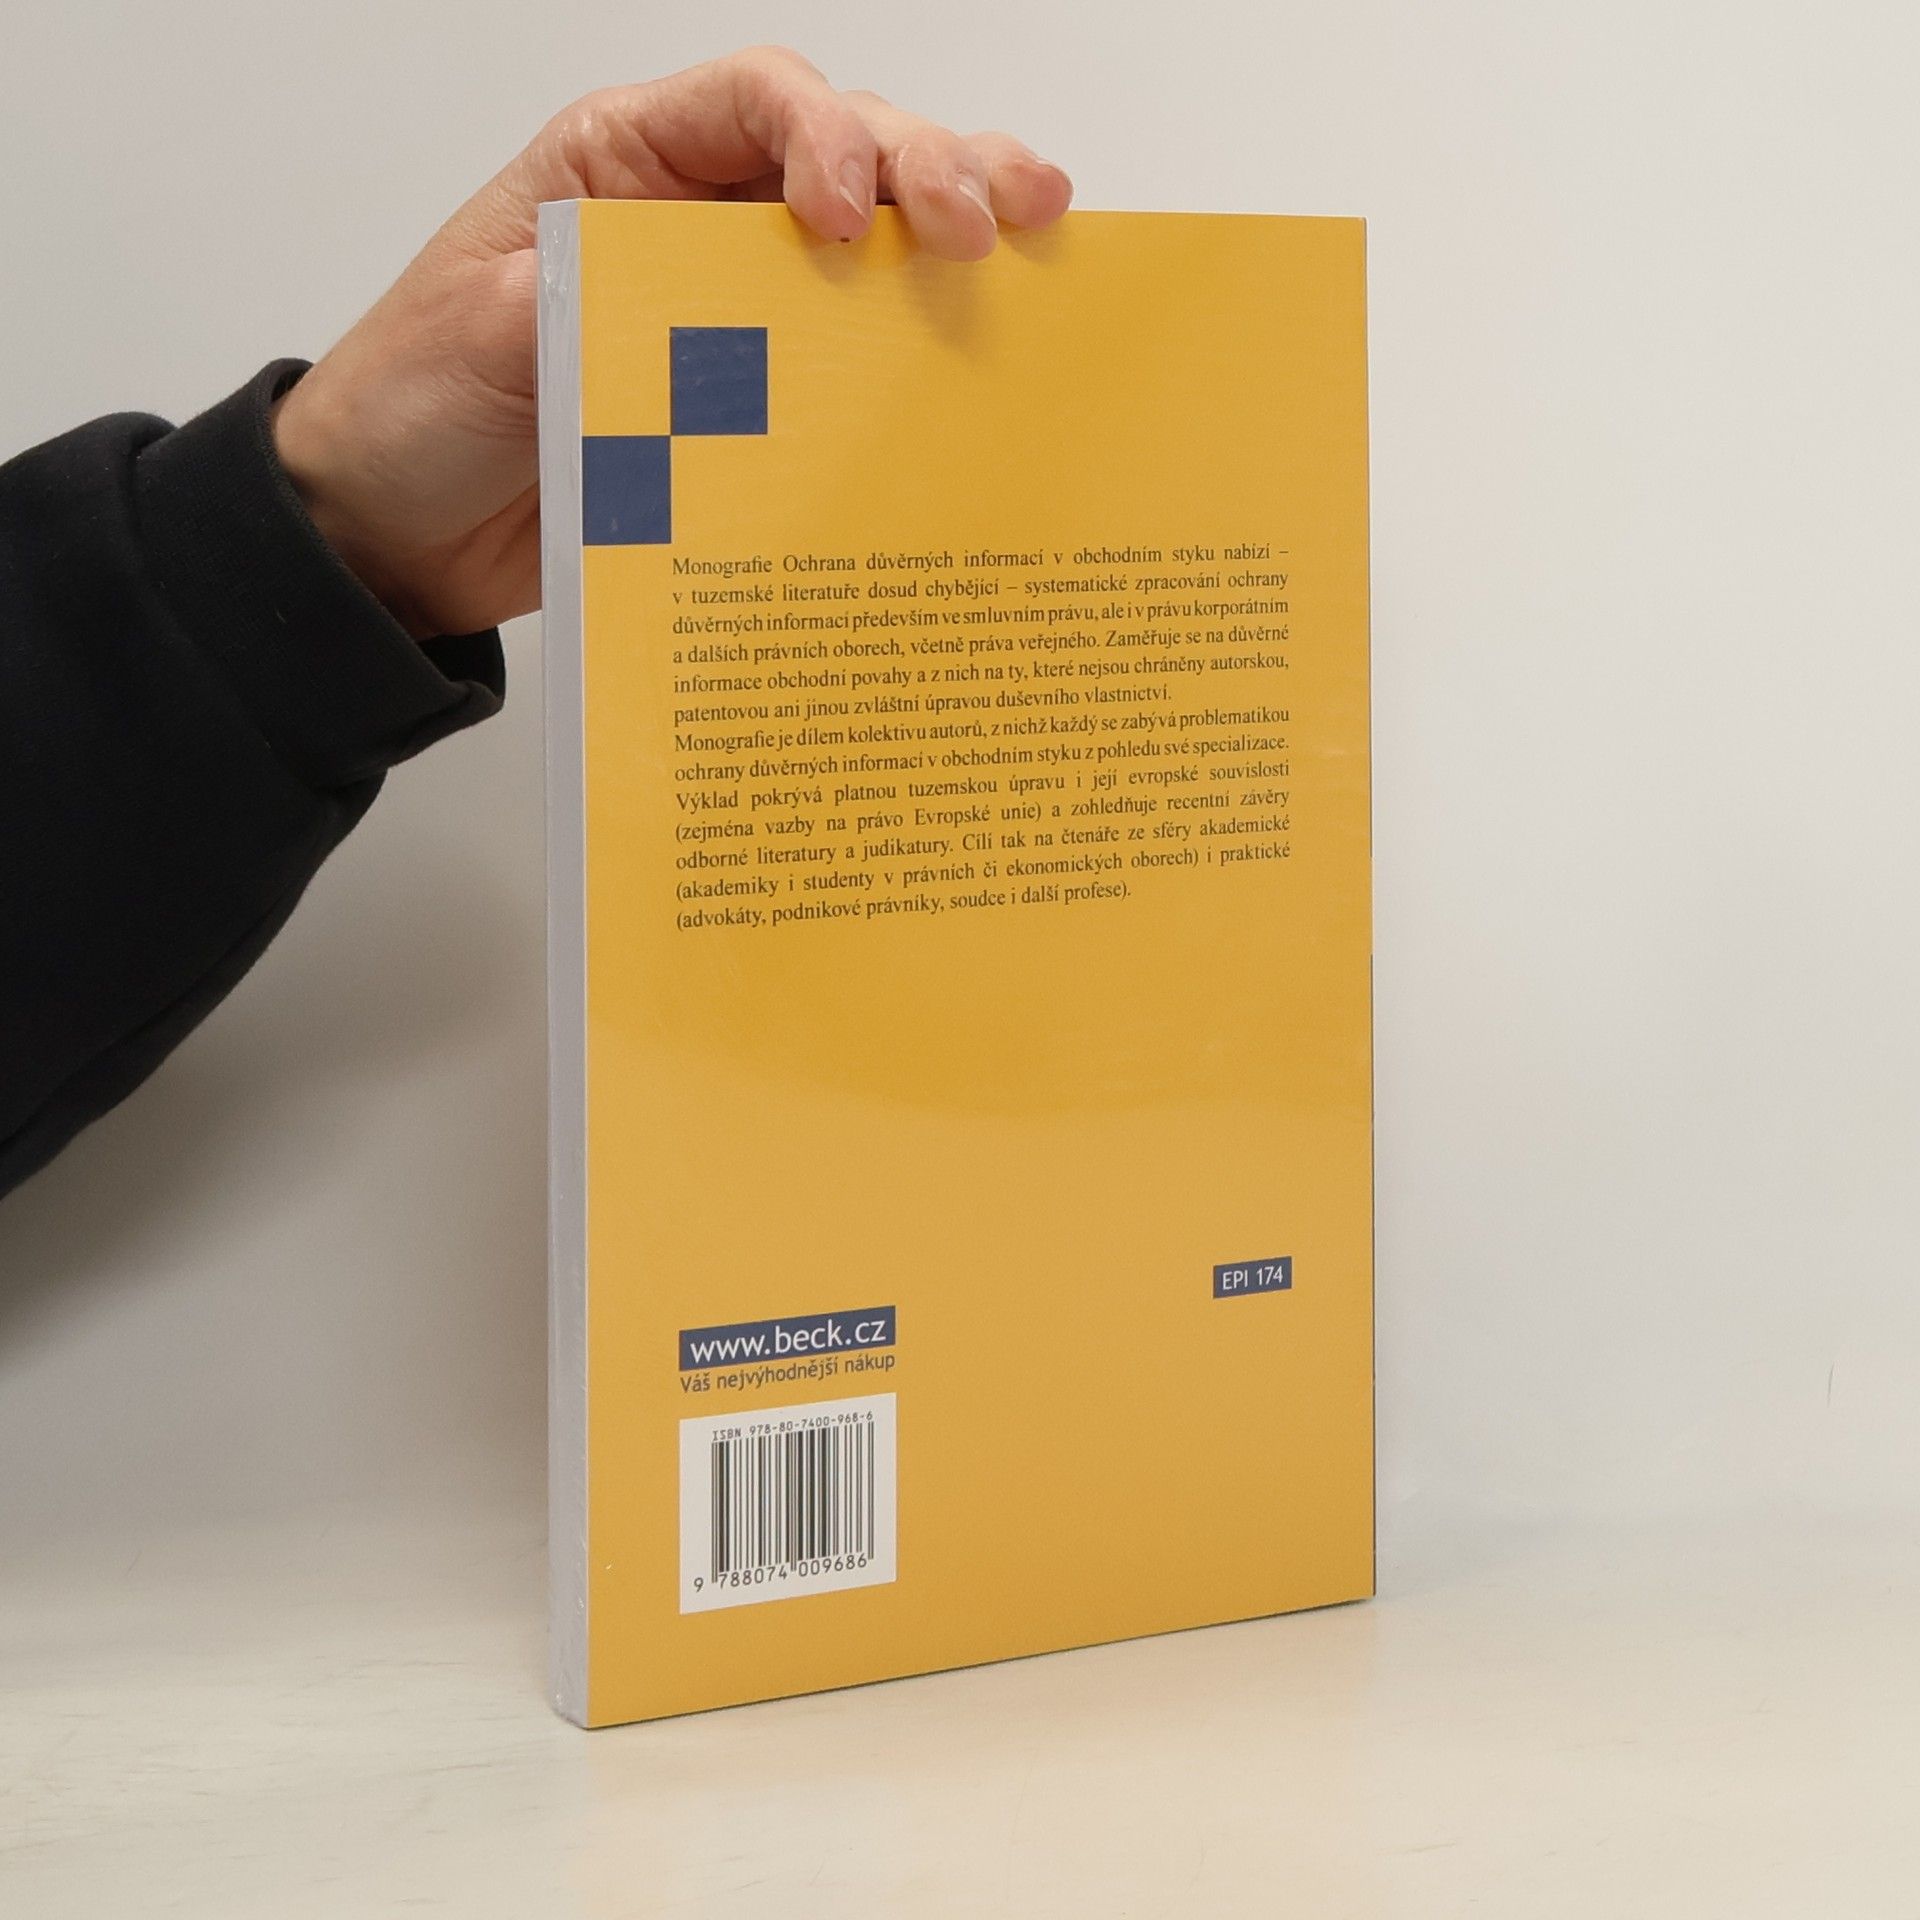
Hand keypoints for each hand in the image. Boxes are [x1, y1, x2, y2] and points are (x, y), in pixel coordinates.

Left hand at [271, 47, 1073, 637]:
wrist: (396, 529)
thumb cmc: (416, 409)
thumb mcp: (488, 334)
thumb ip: (596, 304)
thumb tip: (709, 320)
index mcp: (621, 164)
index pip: (749, 102)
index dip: (822, 135)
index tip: (848, 215)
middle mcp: (692, 216)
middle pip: (841, 152)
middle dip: (929, 168)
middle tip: (992, 222)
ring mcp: (731, 306)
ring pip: (869, 242)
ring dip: (955, 230)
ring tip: (1036, 241)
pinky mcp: (752, 394)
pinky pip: (847, 355)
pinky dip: (918, 343)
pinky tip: (984, 341)